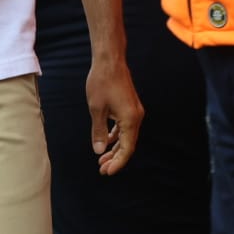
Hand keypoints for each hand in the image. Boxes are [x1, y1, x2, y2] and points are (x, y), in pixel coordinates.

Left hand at [84, 55, 142, 175]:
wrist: (109, 60)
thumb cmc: (102, 82)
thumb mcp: (96, 109)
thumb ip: (99, 132)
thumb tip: (99, 151)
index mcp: (131, 120)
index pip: (127, 149)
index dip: (117, 163)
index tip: (107, 172)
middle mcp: (136, 117)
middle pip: (128, 145)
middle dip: (115, 158)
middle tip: (102, 169)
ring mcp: (134, 111)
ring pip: (126, 136)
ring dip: (115, 148)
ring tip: (102, 160)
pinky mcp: (129, 107)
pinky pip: (124, 127)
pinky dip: (116, 136)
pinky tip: (106, 142)